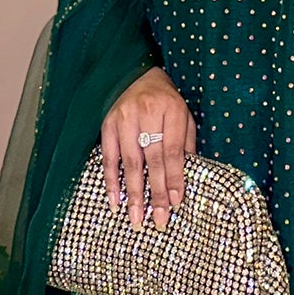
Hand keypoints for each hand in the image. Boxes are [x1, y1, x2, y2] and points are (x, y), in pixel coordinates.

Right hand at [101, 69, 196, 230]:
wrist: (137, 74)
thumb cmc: (166, 101)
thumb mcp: (184, 115)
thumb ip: (186, 145)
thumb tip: (184, 180)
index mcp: (171, 111)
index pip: (173, 151)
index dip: (174, 178)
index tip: (176, 203)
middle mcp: (147, 114)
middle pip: (152, 160)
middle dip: (156, 193)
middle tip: (159, 220)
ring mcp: (124, 119)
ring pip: (129, 162)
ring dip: (133, 193)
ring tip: (137, 218)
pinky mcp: (107, 125)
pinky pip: (109, 158)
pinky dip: (112, 181)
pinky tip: (116, 201)